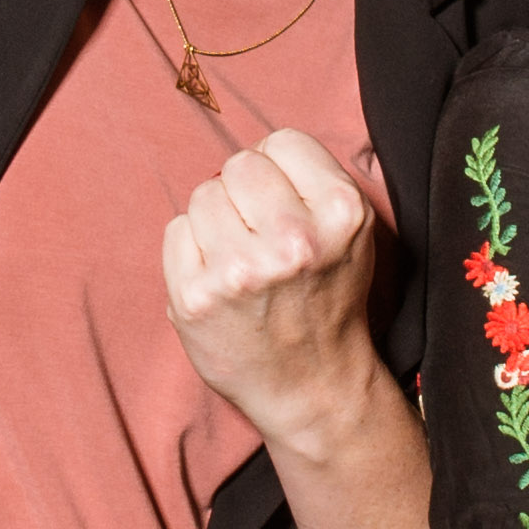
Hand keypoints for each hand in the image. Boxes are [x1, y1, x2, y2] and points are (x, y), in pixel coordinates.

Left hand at [158, 125, 391, 458]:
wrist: (313, 386)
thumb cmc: (326, 299)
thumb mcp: (352, 232)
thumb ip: (312, 181)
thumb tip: (254, 147)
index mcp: (341, 212)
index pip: (282, 142)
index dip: (280, 171)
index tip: (287, 205)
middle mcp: (293, 240)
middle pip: (239, 165)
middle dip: (245, 194)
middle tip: (260, 235)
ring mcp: (239, 271)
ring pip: (203, 195)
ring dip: (216, 222)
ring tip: (241, 262)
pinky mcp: (196, 298)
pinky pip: (176, 232)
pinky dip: (191, 251)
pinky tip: (218, 281)